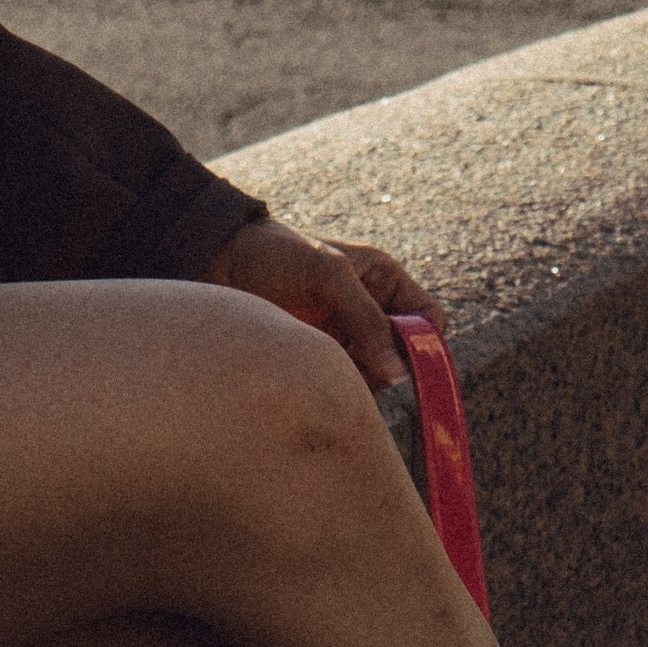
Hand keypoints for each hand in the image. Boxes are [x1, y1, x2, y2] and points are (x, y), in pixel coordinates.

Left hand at [204, 212, 439, 392]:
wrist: (218, 262)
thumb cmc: (276, 254)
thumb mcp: (326, 273)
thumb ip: (366, 319)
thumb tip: (399, 373)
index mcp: (383, 279)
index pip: (428, 319)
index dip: (425, 343)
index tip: (404, 365)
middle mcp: (371, 310)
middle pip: (405, 357)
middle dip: (390, 371)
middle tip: (358, 371)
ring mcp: (346, 338)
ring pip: (378, 378)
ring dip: (362, 384)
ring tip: (329, 372)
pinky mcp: (321, 359)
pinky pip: (348, 386)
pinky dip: (342, 392)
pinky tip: (318, 385)